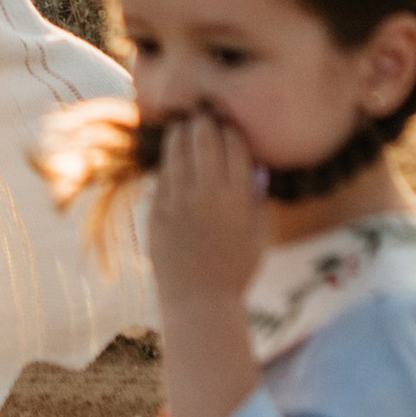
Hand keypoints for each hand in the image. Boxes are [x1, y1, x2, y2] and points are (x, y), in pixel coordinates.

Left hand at [145, 113, 268, 311]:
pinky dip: (168, 160)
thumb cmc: (236, 271)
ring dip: (181, 132)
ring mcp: (179, 200)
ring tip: (183, 125)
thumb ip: (257, 200)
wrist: (198, 301)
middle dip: (204, 121)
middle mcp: (208, 193)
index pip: (234, 143)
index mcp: (238, 197)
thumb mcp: (259, 235)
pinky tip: (171, 156)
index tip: (227, 124)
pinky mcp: (157, 210)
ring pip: (177, 148)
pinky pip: (162, 174)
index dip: (230, 128)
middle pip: (204, 137)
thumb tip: (256, 167)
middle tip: (203, 115)